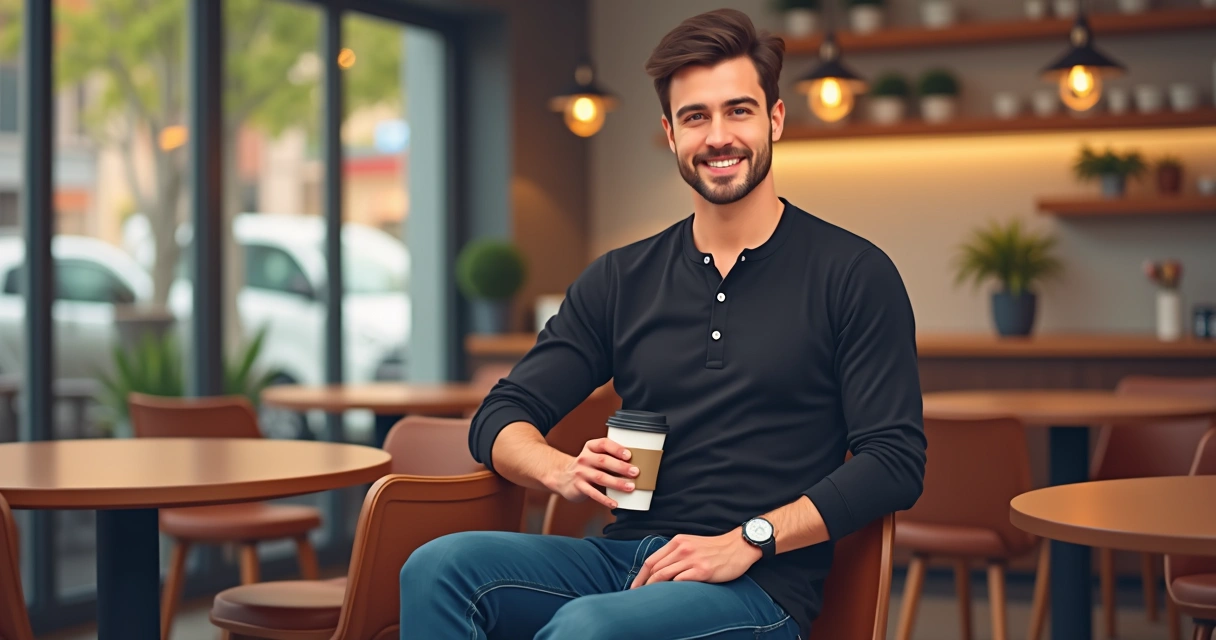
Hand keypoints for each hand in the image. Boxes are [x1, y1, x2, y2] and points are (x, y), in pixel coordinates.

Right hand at [547, 437, 638, 508]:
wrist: (561, 476)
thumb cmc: (586, 466)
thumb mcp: (593, 455)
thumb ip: (609, 457)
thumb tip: (635, 464)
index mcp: (591, 447)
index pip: (604, 444)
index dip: (617, 448)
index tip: (629, 455)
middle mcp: (585, 458)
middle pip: (604, 461)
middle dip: (621, 466)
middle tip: (635, 472)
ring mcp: (581, 473)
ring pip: (600, 477)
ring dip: (617, 483)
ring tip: (630, 487)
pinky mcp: (578, 487)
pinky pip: (593, 493)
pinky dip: (605, 499)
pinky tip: (615, 503)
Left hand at [629, 529, 761, 588]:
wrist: (738, 547)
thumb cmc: (714, 549)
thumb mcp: (691, 544)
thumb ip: (676, 553)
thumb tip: (659, 569)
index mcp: (677, 542)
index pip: (651, 560)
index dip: (640, 576)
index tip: (634, 587)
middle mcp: (682, 549)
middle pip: (654, 569)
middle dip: (643, 584)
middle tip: (637, 597)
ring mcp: (691, 560)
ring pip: (663, 576)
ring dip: (653, 589)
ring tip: (649, 599)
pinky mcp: (702, 571)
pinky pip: (679, 581)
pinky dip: (671, 589)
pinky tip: (668, 596)